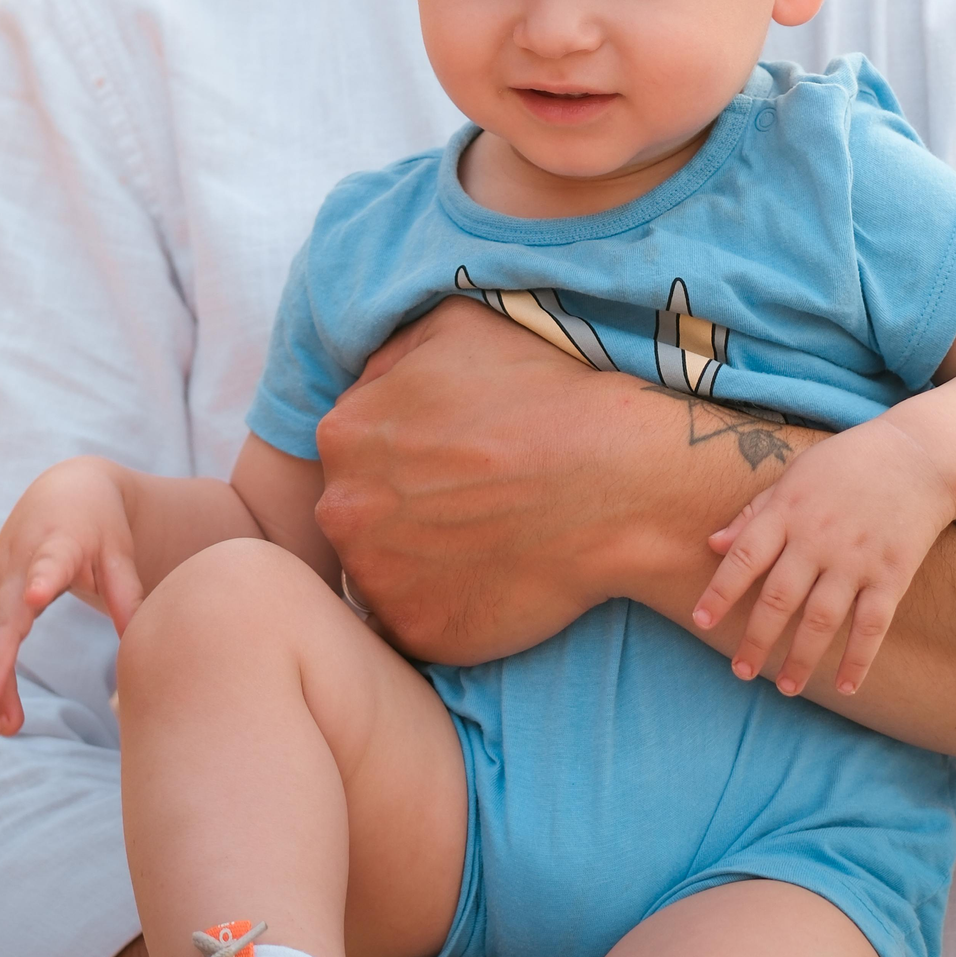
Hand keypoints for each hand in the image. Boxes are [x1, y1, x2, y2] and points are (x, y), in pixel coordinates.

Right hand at [0, 456, 143, 734]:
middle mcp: (18, 565)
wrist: (62, 490)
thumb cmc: (98, 524)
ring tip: (2, 727)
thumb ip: (127, 593)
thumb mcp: (118, 551)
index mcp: (57, 544)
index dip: (42, 579)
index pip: (48, 563)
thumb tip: (139, 642)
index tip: (36, 598)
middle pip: (2, 616)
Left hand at [314, 299, 651, 661]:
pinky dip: (440, 607)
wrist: (613, 482)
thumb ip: (391, 353)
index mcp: (343, 433)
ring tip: (480, 540)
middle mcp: (343, 509)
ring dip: (415, 560)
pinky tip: (487, 578)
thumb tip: (368, 382)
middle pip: (359, 510)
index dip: (403, 449)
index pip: (353, 446)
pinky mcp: (415, 632)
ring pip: (379, 570)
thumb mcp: (454, 325)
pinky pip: (412, 622)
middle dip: (400, 507)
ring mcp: (376, 578)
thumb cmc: (540, 395)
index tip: (449, 454)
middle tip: (465, 501)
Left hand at [693, 415, 953, 698]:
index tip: (701, 622)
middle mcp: (818, 538)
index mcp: (789, 510)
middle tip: (741, 671)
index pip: (745, 556)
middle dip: (757, 639)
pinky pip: (872, 625)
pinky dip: (858, 659)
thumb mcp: (795, 475)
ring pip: (821, 619)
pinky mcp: (891, 574)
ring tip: (785, 687)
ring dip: (801, 658)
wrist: (919, 455)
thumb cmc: (848, 463)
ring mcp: (856, 558)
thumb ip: (755, 512)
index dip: (721, 591)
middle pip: (779, 598)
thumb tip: (713, 544)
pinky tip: (843, 685)